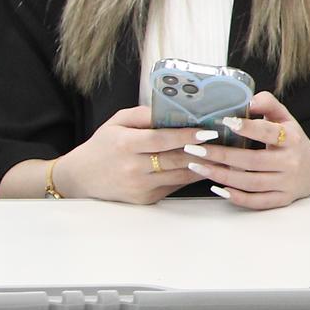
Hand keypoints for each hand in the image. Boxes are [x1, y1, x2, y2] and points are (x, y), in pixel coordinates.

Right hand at [52, 106, 219, 203]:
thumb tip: (174, 110)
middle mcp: (133, 167)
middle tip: (229, 142)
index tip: (210, 130)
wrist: (79, 179)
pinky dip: (192, 176)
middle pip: (177, 159)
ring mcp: (140, 186)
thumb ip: (144, 115)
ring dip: (206, 165)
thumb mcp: (117, 123)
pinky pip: (175, 186)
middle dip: (206, 151)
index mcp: (125, 144)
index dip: (188, 135)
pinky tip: (209, 167)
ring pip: (181, 175)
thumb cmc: (102, 146)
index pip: (163, 140)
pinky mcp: (146, 199)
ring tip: (227, 155)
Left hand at [181, 91, 309, 210]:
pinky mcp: (281, 200)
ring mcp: (286, 184)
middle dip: (221, 155)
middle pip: (252, 161)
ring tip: (197, 166)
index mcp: (292, 139)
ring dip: (221, 176)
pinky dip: (236, 197)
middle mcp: (291, 162)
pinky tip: (217, 188)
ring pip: (250, 183)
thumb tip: (248, 99)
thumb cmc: (294, 141)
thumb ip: (269, 104)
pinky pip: (256, 201)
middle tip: (194, 149)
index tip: (226, 122)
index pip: (270, 133)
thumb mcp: (287, 119)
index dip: (248, 128)